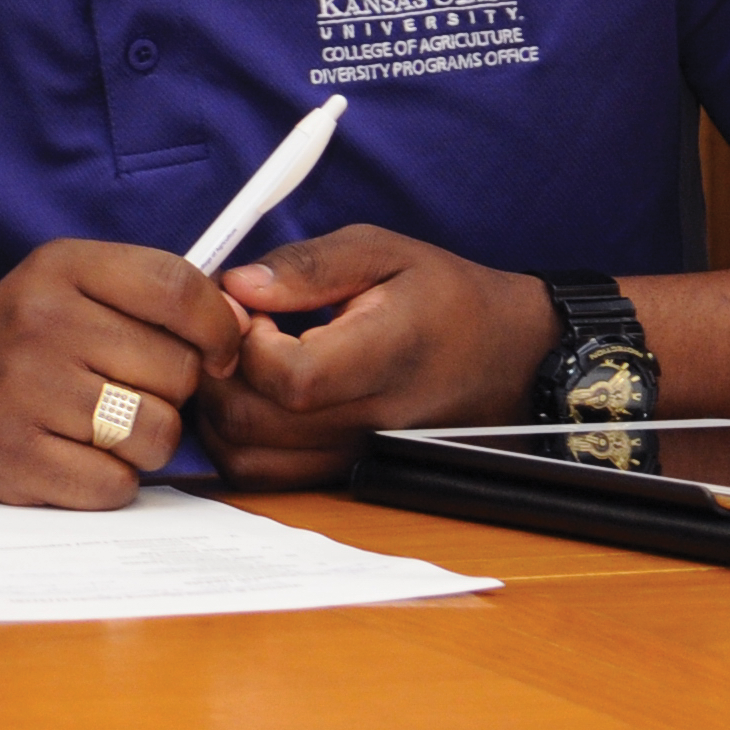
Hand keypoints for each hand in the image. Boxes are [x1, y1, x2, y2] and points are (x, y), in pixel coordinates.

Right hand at [0, 240, 245, 509]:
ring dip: (145, 443)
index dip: (220, 328)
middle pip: (179, 371)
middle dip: (172, 393)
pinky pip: (116, 485)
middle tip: (128, 392)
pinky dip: (109, 482)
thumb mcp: (76, 291)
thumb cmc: (28, 347)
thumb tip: (245, 324)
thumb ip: (157, 299)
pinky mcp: (14, 455)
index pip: (178, 287)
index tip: (219, 352)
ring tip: (103, 428)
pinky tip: (74, 458)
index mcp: (60, 265)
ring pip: (156, 433)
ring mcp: (23, 388)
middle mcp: (38, 319)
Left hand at [200, 227, 556, 487]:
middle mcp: (369, 422)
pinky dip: (240, 441)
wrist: (510, 359)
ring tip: (241, 365)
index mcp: (385, 357)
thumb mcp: (384, 252)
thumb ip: (307, 266)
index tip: (249, 309)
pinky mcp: (344, 472)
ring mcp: (355, 456)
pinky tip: (254, 396)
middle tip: (232, 333)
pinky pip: (267, 477)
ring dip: (220, 411)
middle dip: (219, 373)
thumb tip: (236, 284)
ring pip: (249, 460)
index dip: (247, 342)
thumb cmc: (448, 299)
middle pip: (254, 424)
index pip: (291, 377)